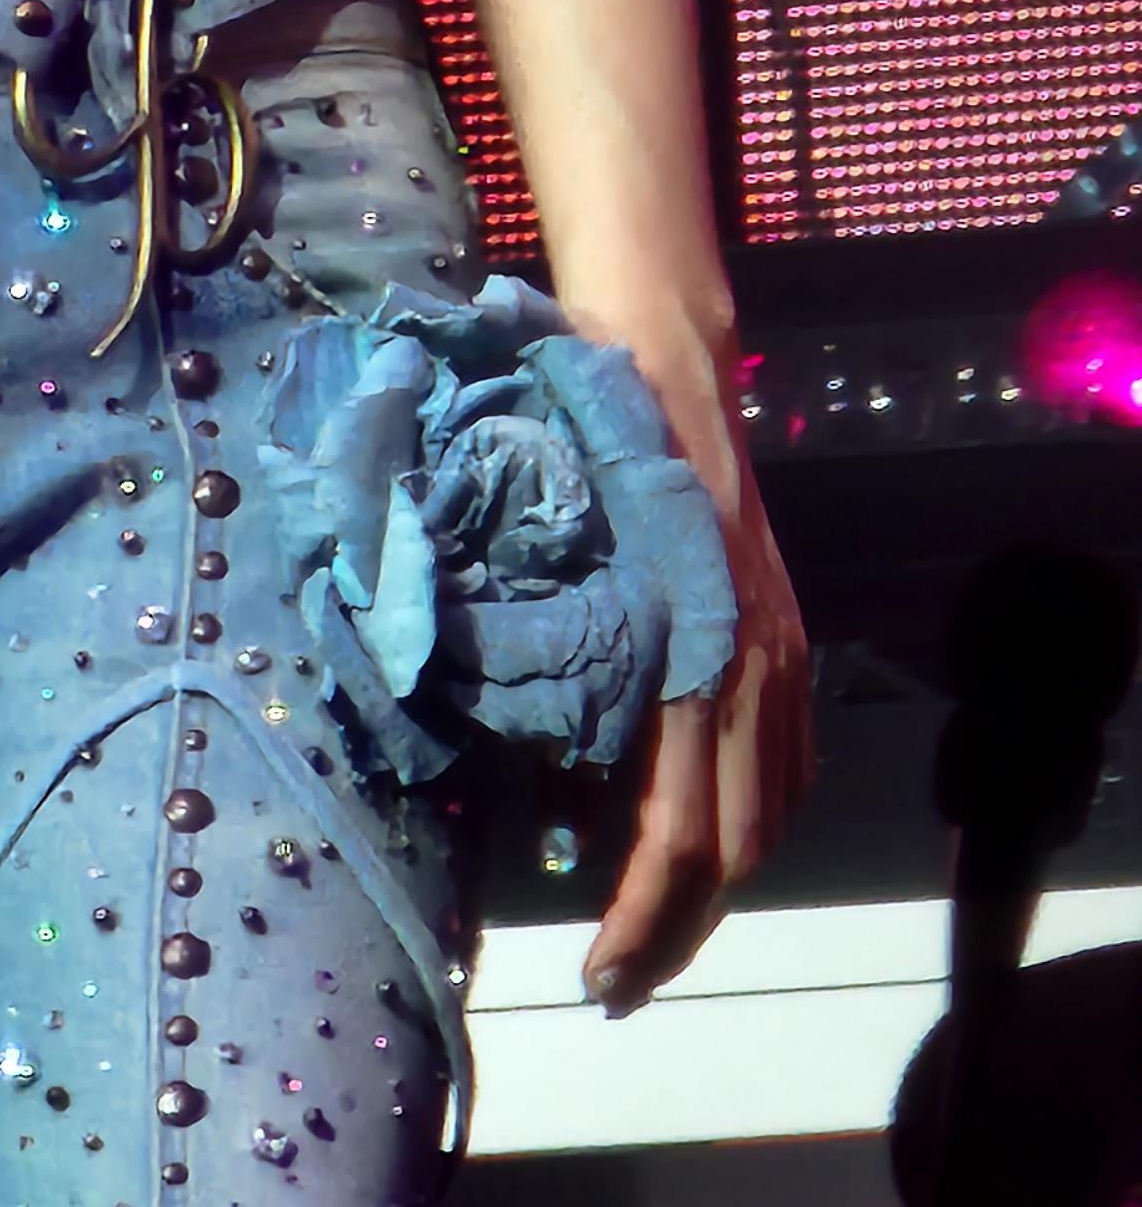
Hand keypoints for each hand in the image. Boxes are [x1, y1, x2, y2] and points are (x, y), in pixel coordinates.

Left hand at [580, 384, 815, 1014]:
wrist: (659, 353)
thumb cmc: (579, 447)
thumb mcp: (555, 564)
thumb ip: (562, 680)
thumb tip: (548, 805)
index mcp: (684, 656)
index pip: (677, 833)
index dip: (638, 916)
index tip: (594, 970)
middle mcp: (747, 665)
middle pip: (733, 851)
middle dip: (675, 929)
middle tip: (611, 980)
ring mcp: (776, 650)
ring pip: (768, 816)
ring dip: (712, 889)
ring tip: (648, 932)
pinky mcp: (785, 635)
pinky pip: (784, 763)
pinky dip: (749, 823)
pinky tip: (701, 842)